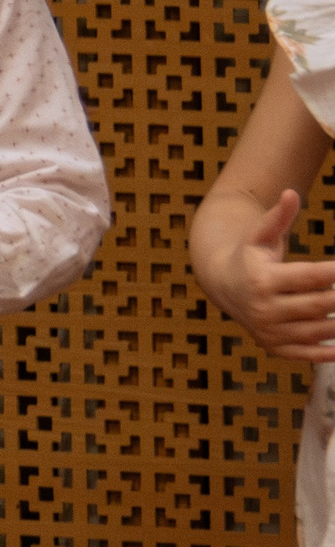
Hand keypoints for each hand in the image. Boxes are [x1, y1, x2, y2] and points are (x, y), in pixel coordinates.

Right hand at [203, 188, 334, 362]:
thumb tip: (291, 193)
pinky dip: (328, 353)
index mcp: (262, 279)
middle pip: (321, 304)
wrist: (222, 284)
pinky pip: (306, 354)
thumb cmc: (249, 255)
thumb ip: (278, 216)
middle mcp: (264, 308)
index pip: (312, 276)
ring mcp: (269, 330)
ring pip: (319, 330)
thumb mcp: (259, 235)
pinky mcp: (273, 346)